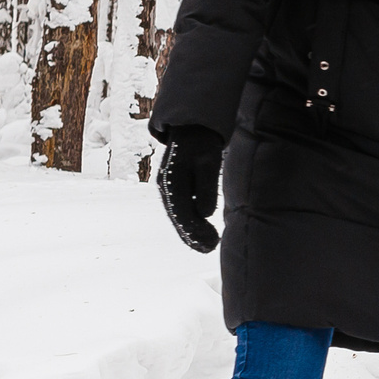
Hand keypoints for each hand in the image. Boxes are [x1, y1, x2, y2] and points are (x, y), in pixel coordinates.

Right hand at [156, 126, 224, 253]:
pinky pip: (181, 210)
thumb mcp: (209, 162)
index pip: (183, 214)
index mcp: (172, 181)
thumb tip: (205, 213)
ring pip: (178, 217)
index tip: (213, 242)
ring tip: (208, 246)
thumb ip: (206, 187)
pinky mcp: (174, 189)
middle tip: (212, 249)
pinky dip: (190, 223)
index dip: (196, 231)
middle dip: (194, 237)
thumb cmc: (203, 144)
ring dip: (191, 233)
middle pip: (178, 219)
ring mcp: (168, 189)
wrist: (192, 129)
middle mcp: (166, 187)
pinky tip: (201, 234)